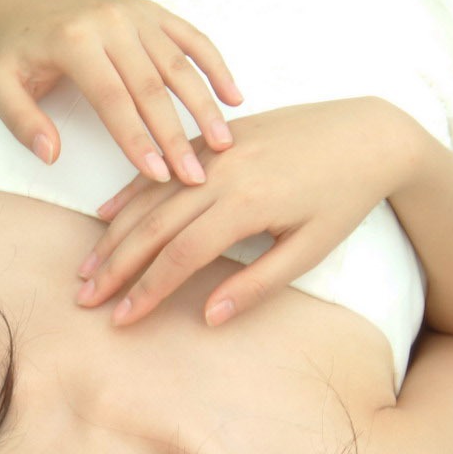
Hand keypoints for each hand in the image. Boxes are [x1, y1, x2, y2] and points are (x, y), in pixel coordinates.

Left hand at [0, 0, 241, 185]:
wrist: (28, 1)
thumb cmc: (15, 54)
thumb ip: (22, 122)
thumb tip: (51, 155)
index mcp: (74, 42)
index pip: (112, 99)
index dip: (136, 140)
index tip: (157, 177)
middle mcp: (110, 23)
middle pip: (151, 86)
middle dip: (176, 135)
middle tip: (195, 176)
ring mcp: (136, 15)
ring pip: (178, 63)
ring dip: (204, 105)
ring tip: (223, 144)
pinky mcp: (153, 12)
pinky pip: (192, 37)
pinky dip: (216, 65)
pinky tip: (234, 97)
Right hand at [75, 98, 424, 325]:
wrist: (367, 134)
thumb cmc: (343, 198)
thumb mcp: (310, 249)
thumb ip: (258, 283)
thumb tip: (208, 316)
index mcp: (246, 204)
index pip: (181, 255)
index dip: (147, 291)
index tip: (122, 319)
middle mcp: (222, 173)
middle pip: (153, 227)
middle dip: (116, 266)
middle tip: (86, 299)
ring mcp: (215, 151)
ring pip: (150, 196)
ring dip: (114, 234)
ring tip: (87, 268)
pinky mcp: (216, 138)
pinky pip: (163, 167)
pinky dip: (131, 191)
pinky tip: (105, 215)